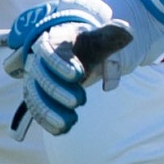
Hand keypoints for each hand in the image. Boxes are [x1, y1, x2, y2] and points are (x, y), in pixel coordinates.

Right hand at [3, 0, 115, 136]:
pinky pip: (38, 110)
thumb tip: (127, 32)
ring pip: (35, 96)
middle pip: (40, 76)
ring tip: (69, 123)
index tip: (78, 75)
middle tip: (79, 101)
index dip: (60, 63)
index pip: (50, 51)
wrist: (82, 52)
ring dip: (49, 111)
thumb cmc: (91, 44)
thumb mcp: (101, 37)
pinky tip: (62, 130)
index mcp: (55, 41)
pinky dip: (47, 121)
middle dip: (56, 90)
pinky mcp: (40, 97)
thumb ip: (112, 35)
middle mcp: (41, 61)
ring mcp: (38, 80)